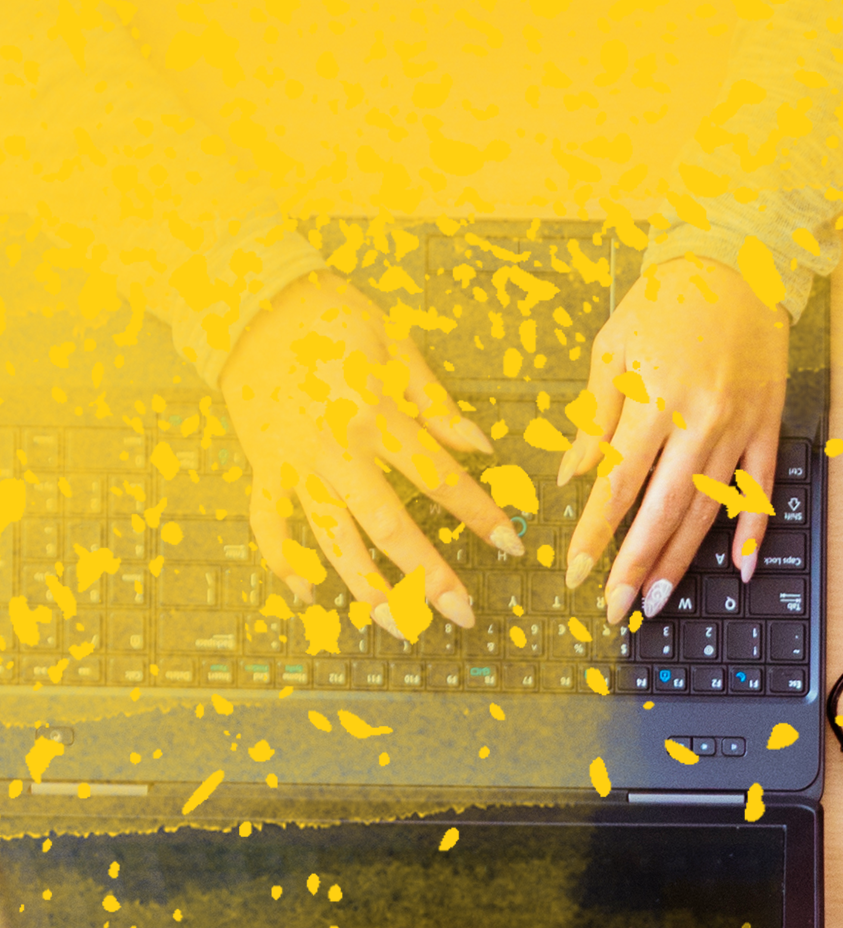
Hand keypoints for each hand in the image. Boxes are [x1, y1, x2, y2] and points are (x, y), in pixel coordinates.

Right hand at [218, 270, 519, 635]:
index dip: (480, 515)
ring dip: (366, 588)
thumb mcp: (395, 345)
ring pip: (331, 538)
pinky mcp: (262, 467)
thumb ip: (436, 403)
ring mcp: (295, 463)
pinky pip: (268, 524)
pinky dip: (283, 562)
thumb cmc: (329, 316)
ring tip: (401, 626)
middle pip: (389, 525)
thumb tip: (480, 446)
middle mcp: (336, 448)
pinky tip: (308, 596)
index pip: (441, 478)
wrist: (245, 300)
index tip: (512, 545)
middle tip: (462, 612)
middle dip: (428, 575)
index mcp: (377, 415)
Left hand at [560, 256, 789, 625]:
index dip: (594, 533)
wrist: (737, 269)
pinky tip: (742, 567)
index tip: (575, 570)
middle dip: (636, 563)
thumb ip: (594, 418)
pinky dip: (752, 531)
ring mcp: (738, 428)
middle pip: (662, 509)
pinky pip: (759, 490)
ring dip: (683, 559)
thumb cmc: (665, 305)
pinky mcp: (767, 427)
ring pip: (707, 508)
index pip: (617, 483)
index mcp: (653, 399)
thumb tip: (574, 478)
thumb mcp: (612, 351)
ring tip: (661, 598)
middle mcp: (698, 420)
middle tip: (619, 607)